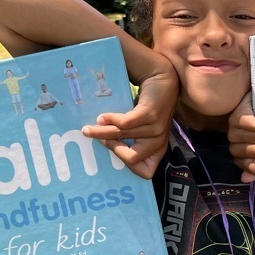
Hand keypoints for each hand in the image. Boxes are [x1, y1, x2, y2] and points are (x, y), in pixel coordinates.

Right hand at [82, 63, 178, 178]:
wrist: (163, 81)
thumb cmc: (147, 108)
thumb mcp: (141, 129)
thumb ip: (129, 140)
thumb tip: (102, 148)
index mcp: (157, 150)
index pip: (146, 172)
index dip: (128, 167)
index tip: (113, 154)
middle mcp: (159, 142)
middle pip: (131, 158)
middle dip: (110, 149)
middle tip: (96, 138)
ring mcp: (156, 129)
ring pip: (123, 137)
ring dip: (103, 131)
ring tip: (90, 127)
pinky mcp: (150, 115)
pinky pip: (124, 124)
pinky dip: (110, 120)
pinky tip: (101, 117)